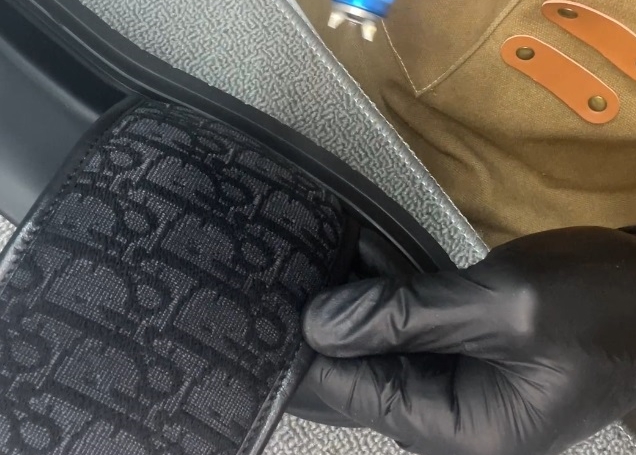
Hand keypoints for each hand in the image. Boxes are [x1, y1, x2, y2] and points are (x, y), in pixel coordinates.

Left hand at [302, 227, 635, 454]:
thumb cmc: (600, 307)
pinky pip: (401, 328)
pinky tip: (352, 255)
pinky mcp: (454, 353)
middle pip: (354, 374)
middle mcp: (444, 418)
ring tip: (303, 257)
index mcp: (453, 427)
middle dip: (318, 325)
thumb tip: (318, 324)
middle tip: (272, 275)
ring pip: (373, 346)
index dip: (300, 350)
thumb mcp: (502, 306)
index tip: (259, 306)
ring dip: (347, 302)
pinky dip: (379, 293)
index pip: (349, 392)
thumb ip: (405, 315)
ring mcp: (448, 385)